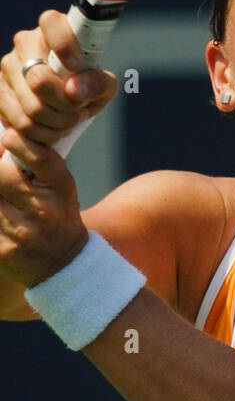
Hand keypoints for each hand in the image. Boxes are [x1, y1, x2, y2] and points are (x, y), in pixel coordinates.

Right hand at [0, 10, 117, 145]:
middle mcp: (25, 43)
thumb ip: (98, 83)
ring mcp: (8, 67)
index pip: (52, 23)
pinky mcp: (0, 93)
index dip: (64, 45)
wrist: (64, 101)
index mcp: (53, 29)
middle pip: (40, 80)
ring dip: (56, 124)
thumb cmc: (85, 85)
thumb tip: (75, 90)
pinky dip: (42, 134)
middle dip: (66, 105)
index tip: (77, 67)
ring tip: (69, 121)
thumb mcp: (103, 85)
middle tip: (78, 110)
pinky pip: (20, 123)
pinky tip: (54, 130)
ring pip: (31, 107)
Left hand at [0, 127, 87, 286]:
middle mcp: (43, 210)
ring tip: (4, 197)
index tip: (7, 138)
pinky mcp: (2, 250)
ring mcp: (21, 232)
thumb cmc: (55, 212)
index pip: (39, 157)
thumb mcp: (57, 184)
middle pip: (0, 176)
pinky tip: (0, 212)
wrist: (62, 262)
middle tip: (1, 177)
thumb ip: (33, 162)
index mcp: (59, 187)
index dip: (18, 142)